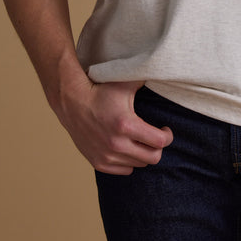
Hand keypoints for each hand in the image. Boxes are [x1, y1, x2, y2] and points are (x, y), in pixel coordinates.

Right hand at [56, 78, 172, 174]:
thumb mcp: (125, 83)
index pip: (159, 142)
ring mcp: (106, 155)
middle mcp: (116, 144)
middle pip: (152, 158)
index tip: (165, 130)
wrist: (72, 102)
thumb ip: (146, 78)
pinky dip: (129, 161)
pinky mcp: (98, 162)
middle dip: (158, 147)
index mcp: (126, 124)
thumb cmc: (101, 91)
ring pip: (138, 165)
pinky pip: (124, 170)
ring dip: (143, 153)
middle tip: (155, 137)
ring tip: (140, 140)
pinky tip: (128, 148)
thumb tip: (163, 70)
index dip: (167, 136)